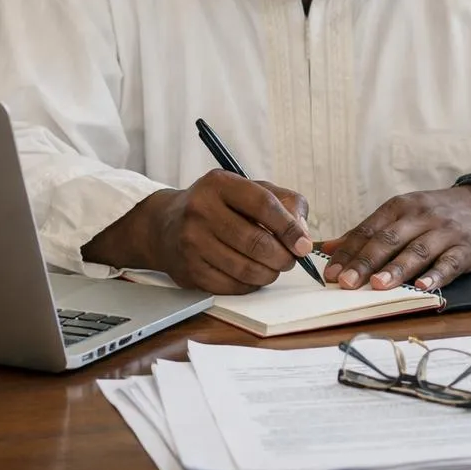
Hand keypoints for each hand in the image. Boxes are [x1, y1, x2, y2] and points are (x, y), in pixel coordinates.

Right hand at [148, 172, 312, 294]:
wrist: (166, 225)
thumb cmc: (219, 206)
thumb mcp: (249, 190)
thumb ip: (285, 203)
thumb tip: (302, 235)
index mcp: (219, 184)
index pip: (263, 205)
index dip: (289, 228)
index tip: (304, 245)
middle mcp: (200, 209)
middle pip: (256, 242)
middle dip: (283, 256)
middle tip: (290, 259)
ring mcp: (191, 241)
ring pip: (246, 268)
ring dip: (269, 273)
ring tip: (273, 267)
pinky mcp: (189, 269)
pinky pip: (232, 286)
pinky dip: (250, 284)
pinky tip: (252, 275)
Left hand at [320, 186, 470, 290]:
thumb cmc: (434, 213)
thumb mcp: (401, 214)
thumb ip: (367, 232)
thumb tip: (327, 248)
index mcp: (399, 207)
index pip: (369, 230)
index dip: (349, 252)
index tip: (331, 272)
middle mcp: (420, 216)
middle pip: (389, 240)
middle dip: (366, 262)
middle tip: (346, 283)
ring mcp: (444, 232)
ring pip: (417, 251)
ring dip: (396, 269)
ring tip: (378, 286)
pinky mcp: (466, 248)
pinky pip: (450, 262)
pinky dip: (436, 275)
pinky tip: (423, 288)